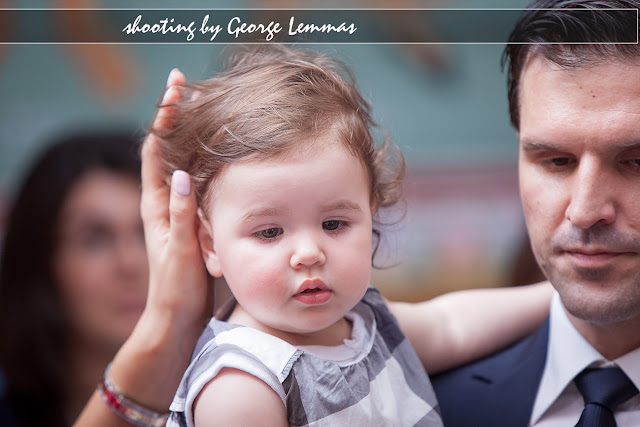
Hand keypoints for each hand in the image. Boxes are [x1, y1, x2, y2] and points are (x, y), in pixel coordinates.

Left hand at [139, 68, 211, 341]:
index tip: (175, 89)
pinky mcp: (194, 218)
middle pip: (168, 147)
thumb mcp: (180, 251)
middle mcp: (165, 201)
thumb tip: (182, 173)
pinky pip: (199, 180)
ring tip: (207, 108)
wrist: (178, 317)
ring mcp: (179, 208)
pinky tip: (225, 153)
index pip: (155, 148)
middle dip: (176, 115)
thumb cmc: (177, 288)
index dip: (163, 117)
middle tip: (188, 86)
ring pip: (184, 161)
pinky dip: (208, 160)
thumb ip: (181, 215)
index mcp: (156, 205)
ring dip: (192, 133)